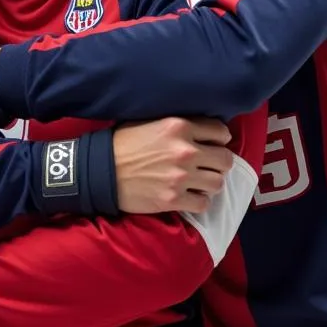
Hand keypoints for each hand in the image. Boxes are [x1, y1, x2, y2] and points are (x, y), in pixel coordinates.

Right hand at [112, 117, 233, 214]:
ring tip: (198, 182)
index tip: (213, 145)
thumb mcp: (151, 122)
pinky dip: (198, 201)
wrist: (101, 171)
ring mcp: (181, 177)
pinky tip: (188, 196)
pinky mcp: (173, 199)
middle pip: (225, 160)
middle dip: (218, 163)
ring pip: (217, 183)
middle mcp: (185, 151)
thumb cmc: (123, 143)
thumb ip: (178, 125)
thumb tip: (200, 130)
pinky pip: (203, 203)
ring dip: (209, 183)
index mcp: (179, 126)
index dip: (219, 139)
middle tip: (207, 166)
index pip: (220, 132)